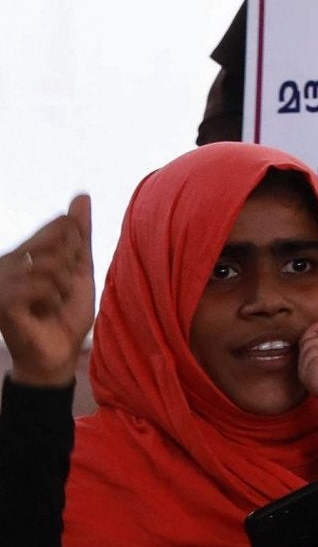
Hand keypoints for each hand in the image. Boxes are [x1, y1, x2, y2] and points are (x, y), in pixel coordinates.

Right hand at [0, 195, 93, 388]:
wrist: (59, 351)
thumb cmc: (66, 312)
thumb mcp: (79, 268)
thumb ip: (79, 233)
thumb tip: (81, 195)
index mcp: (25, 252)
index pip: (62, 225)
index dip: (76, 248)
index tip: (68, 272)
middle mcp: (8, 261)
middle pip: (59, 241)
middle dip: (71, 268)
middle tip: (59, 292)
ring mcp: (2, 280)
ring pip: (53, 263)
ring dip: (63, 287)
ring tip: (51, 303)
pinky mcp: (2, 300)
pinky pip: (42, 284)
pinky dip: (52, 298)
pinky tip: (42, 312)